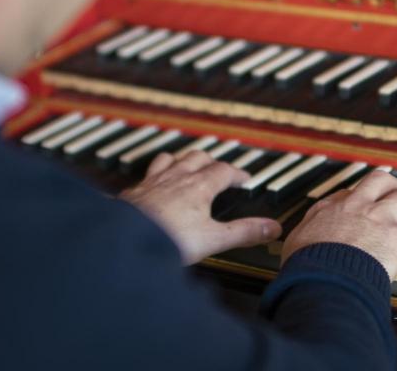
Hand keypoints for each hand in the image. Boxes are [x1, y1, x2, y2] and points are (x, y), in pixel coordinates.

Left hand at [121, 151, 281, 263]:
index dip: (237, 174)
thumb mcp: (214, 239)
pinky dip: (156, 174)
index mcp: (199, 185)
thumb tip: (272, 229)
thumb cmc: (168, 238)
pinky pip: (148, 173)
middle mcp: (177, 177)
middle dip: (211, 162)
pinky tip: (153, 183)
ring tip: (187, 165)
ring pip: (171, 159)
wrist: (124, 239)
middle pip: (198, 157)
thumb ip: (244, 232)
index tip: (244, 179)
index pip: (224, 170)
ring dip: (182, 160)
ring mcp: (153, 181)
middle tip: (218, 169)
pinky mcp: (134, 191)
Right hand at [281, 170, 396, 278]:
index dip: (363, 200)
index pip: (351, 193)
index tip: (366, 209)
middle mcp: (356, 206)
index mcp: (330, 208)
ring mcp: (379, 220)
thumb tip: (296, 236)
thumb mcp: (294, 243)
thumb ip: (303, 234)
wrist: (320, 276)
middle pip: (381, 180)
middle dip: (392, 190)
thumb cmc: (306, 266)